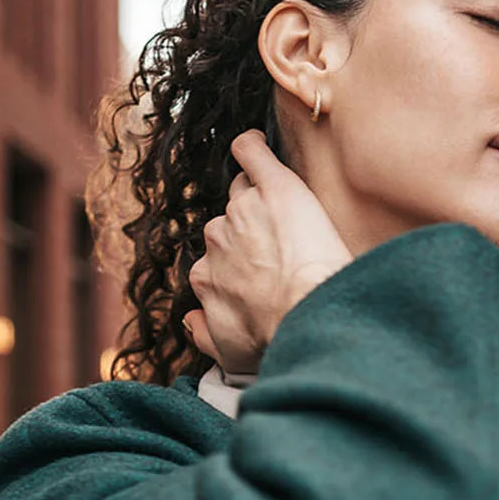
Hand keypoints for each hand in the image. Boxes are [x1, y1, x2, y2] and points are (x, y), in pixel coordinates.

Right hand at [184, 130, 352, 373]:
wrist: (308, 315)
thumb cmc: (276, 339)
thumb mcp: (231, 356)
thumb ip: (204, 335)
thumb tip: (190, 320)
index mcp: (205, 275)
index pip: (219, 256)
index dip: (242, 262)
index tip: (263, 272)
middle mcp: (216, 239)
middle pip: (231, 222)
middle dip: (252, 232)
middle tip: (283, 249)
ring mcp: (243, 210)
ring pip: (246, 192)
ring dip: (261, 199)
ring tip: (285, 212)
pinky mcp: (274, 188)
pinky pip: (254, 154)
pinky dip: (254, 147)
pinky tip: (257, 144)